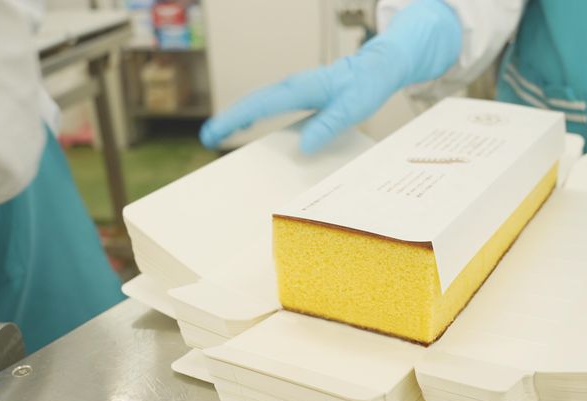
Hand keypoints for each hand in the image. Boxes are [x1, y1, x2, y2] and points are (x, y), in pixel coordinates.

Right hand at [199, 0, 461, 152]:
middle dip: (228, 119)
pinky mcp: (301, 92)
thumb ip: (328, 127)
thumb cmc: (367, 85)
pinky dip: (254, 113)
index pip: (259, 105)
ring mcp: (295, 88)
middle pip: (251, 102)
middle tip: (207, 138)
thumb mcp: (352, 109)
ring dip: (238, 116)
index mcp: (300, 89)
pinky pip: (270, 103)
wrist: (379, 66)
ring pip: (258, 101)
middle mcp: (293, 86)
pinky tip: (250, 123)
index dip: (234, 120)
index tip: (214, 133)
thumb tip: (303, 148)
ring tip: (220, 133)